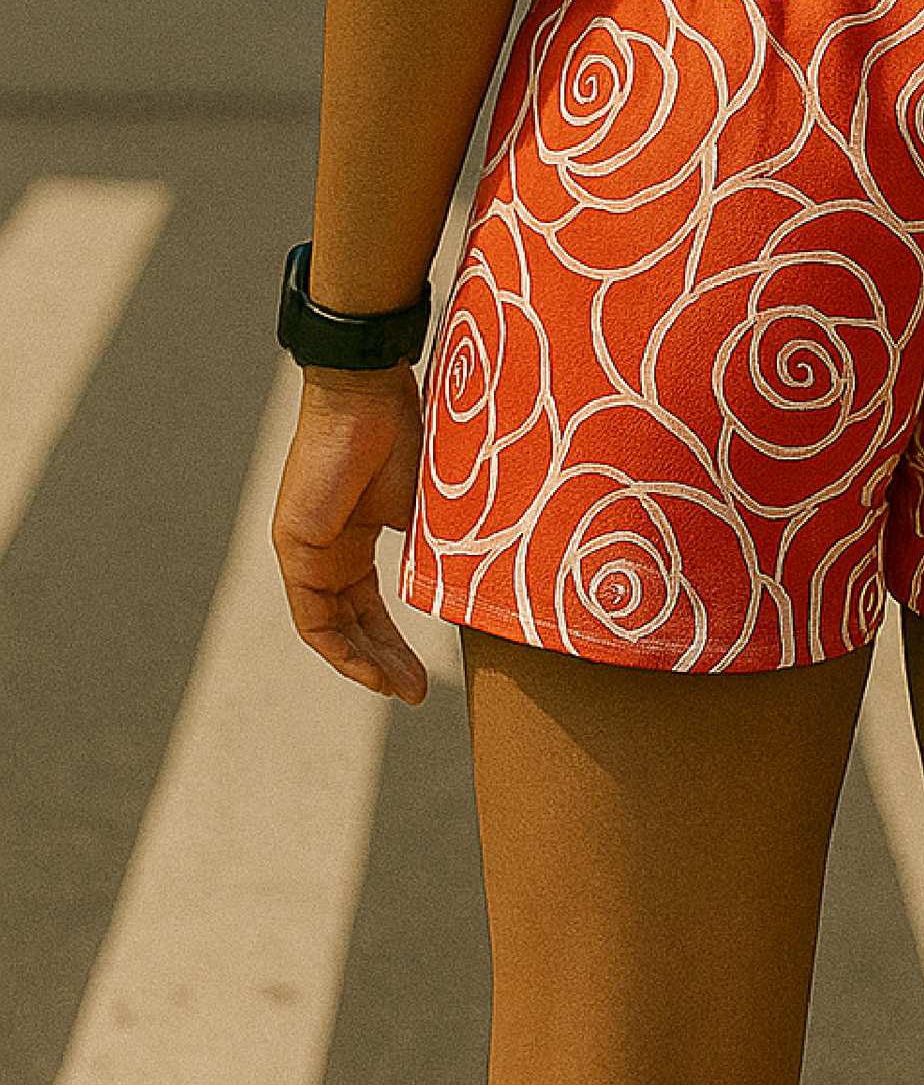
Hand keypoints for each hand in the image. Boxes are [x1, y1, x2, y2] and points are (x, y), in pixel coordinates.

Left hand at [271, 366, 430, 703]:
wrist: (368, 391)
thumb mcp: (428, 505)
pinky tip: (370, 670)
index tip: (426, 675)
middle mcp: (327, 547)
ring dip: (365, 663)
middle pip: (353, 622)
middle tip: (417, 693)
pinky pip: (312, 617)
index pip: (370, 604)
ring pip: (331, 627)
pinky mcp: (295, 547)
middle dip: (385, 662)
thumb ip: (434, 548)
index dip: (395, 643)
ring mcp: (307, 549)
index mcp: (356, 535)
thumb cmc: (404, 431)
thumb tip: (468, 590)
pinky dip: (340, 648)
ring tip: (401, 689)